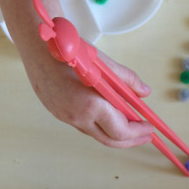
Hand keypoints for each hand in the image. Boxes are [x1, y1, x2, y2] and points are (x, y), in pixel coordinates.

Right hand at [21, 45, 155, 147]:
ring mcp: (66, 118)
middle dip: (130, 140)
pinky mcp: (59, 114)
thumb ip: (127, 79)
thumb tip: (145, 92)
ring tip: (131, 127)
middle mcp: (77, 117)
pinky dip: (101, 125)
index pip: (120, 130)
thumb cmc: (71, 52)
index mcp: (90, 105)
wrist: (38, 48)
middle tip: (145, 136)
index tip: (150, 128)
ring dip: (115, 134)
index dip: (138, 131)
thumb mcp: (103, 63)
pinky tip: (109, 117)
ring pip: (96, 133)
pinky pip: (84, 125)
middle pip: (109, 139)